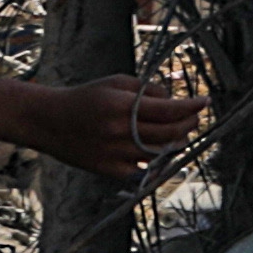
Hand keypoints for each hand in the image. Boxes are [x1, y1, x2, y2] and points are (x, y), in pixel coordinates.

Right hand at [18, 70, 206, 180]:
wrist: (47, 121)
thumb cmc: (86, 97)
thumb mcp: (116, 82)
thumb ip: (148, 90)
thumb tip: (174, 101)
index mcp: (120, 106)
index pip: (169, 110)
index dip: (191, 107)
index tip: (205, 102)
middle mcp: (118, 132)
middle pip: (169, 133)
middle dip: (189, 124)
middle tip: (195, 117)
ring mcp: (113, 153)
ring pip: (159, 153)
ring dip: (177, 143)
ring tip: (181, 132)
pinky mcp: (107, 170)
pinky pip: (142, 170)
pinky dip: (155, 160)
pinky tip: (161, 151)